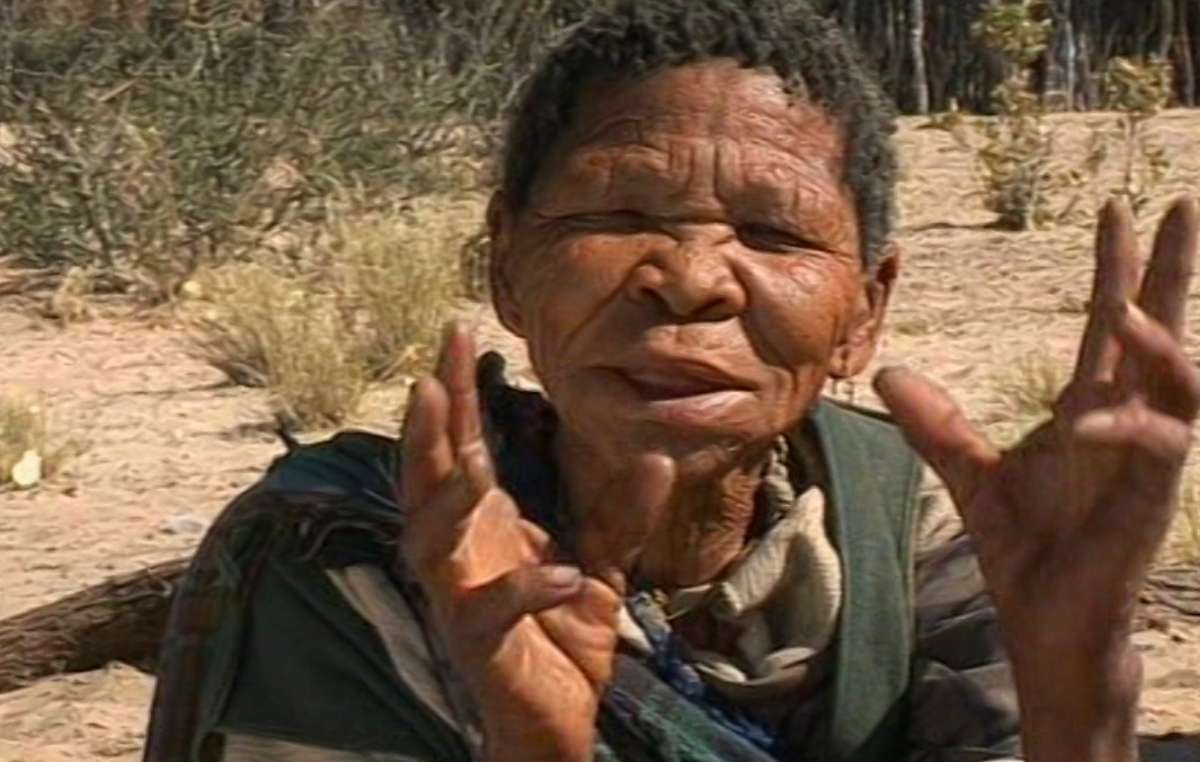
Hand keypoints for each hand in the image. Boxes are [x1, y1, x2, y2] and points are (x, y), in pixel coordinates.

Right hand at [400, 324, 674, 761]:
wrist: (555, 717)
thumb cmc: (563, 634)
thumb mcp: (604, 563)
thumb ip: (623, 513)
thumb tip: (657, 454)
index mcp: (483, 524)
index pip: (461, 447)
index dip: (455, 394)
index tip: (460, 331)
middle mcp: (459, 552)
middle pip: (426, 480)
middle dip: (427, 427)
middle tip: (432, 372)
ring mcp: (460, 597)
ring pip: (428, 541)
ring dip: (444, 501)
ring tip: (468, 465)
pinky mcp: (478, 646)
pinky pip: (489, 612)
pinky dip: (525, 589)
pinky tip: (564, 573)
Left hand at [875, 198, 1198, 761]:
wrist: (1045, 619)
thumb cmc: (1026, 546)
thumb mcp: (969, 472)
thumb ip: (937, 422)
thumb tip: (888, 372)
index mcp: (1092, 407)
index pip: (1109, 324)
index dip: (1114, 268)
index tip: (1113, 209)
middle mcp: (1128, 421)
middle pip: (1160, 330)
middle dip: (1171, 269)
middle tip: (1181, 202)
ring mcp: (1146, 458)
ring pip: (1179, 380)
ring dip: (1159, 340)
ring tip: (1129, 304)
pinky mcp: (1150, 498)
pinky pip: (1153, 448)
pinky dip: (1121, 429)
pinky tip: (1082, 423)